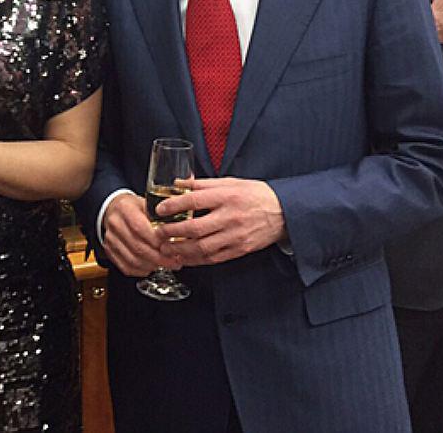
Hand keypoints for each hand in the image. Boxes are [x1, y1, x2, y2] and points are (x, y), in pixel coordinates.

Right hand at [102, 192, 179, 276]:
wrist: (113, 209)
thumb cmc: (134, 207)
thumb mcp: (147, 203)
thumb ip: (161, 215)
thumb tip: (178, 229)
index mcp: (125, 209)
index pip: (140, 228)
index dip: (157, 241)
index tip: (172, 247)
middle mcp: (115, 224)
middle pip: (137, 247)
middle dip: (159, 258)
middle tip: (174, 261)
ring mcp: (111, 239)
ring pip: (132, 259)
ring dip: (151, 266)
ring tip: (165, 265)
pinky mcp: (109, 251)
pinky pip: (126, 266)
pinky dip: (141, 270)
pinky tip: (151, 267)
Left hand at [153, 177, 284, 265]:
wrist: (284, 212)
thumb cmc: (255, 194)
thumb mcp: (230, 182)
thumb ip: (202, 184)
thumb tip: (178, 182)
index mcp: (227, 196)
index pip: (194, 201)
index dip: (174, 205)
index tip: (160, 209)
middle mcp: (230, 217)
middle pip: (195, 228)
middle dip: (172, 232)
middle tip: (158, 233)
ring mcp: (235, 236)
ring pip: (202, 247)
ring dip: (180, 250)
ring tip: (166, 248)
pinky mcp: (240, 249)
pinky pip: (213, 258)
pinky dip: (196, 260)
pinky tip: (184, 258)